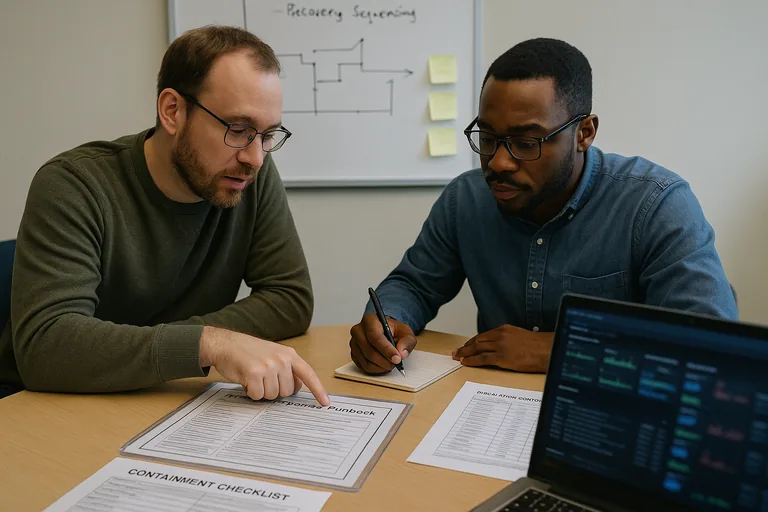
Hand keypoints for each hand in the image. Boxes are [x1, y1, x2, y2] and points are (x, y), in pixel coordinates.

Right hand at [200, 326, 329, 405]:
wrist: (226, 344)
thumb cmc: (249, 352)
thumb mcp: (273, 354)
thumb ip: (287, 368)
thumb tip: (295, 389)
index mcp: (289, 354)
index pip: (308, 374)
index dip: (318, 390)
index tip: (325, 402)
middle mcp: (281, 359)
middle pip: (287, 392)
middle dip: (274, 390)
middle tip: (263, 378)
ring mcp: (268, 366)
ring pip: (272, 395)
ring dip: (261, 391)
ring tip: (253, 376)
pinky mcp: (254, 373)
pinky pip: (257, 395)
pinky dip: (250, 392)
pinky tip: (246, 379)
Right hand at [349, 313, 416, 373]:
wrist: (384, 331)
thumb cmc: (393, 330)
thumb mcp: (405, 332)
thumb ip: (407, 341)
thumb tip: (402, 353)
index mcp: (370, 320)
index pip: (375, 336)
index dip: (386, 350)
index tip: (397, 359)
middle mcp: (358, 330)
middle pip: (369, 351)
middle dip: (385, 361)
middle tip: (396, 363)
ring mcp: (354, 343)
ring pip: (366, 361)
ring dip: (381, 366)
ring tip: (390, 364)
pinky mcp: (353, 354)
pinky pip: (363, 366)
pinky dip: (375, 369)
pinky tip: (383, 365)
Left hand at [452, 324, 552, 372]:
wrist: (547, 350)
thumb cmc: (538, 346)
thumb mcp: (520, 337)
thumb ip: (508, 339)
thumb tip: (499, 347)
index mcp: (505, 329)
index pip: (483, 335)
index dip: (472, 341)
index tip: (466, 345)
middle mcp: (500, 335)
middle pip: (478, 341)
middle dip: (466, 347)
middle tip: (456, 351)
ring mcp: (500, 346)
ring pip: (477, 349)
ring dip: (465, 353)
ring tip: (457, 357)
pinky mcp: (502, 357)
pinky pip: (482, 359)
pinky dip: (472, 361)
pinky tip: (466, 362)